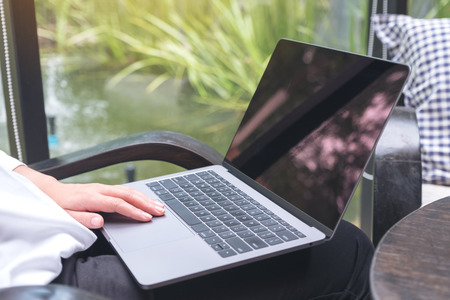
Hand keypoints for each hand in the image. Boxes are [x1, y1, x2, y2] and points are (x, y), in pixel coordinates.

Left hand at [14, 165, 164, 228]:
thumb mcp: (63, 216)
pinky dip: (138, 194)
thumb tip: (100, 221)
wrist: (49, 192)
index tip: (146, 218)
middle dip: (146, 203)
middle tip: (161, 210)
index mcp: (91, 198)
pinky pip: (124, 190)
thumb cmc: (56, 206)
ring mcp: (102, 187)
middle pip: (128, 195)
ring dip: (145, 198)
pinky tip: (146, 199)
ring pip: (128, 191)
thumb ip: (82, 219)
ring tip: (159, 205)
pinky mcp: (103, 188)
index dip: (133, 211)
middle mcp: (99, 190)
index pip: (118, 205)